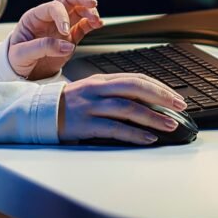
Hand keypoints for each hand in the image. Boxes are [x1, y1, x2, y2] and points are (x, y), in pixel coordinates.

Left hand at [7, 0, 102, 79]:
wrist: (21, 72)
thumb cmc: (16, 60)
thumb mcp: (21, 54)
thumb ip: (42, 47)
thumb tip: (66, 45)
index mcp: (35, 18)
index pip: (52, 7)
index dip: (61, 16)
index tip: (65, 31)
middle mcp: (49, 19)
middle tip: (92, 3)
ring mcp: (61, 27)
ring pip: (78, 10)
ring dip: (89, 11)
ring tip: (97, 20)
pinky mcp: (70, 38)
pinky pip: (83, 26)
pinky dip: (92, 23)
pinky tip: (98, 24)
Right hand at [58, 74, 186, 144]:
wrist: (38, 113)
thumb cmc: (68, 105)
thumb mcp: (91, 91)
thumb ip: (113, 92)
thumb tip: (144, 101)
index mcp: (100, 80)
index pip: (135, 78)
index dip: (158, 87)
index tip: (175, 96)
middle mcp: (97, 89)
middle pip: (134, 87)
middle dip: (161, 96)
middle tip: (179, 106)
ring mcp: (90, 106)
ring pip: (127, 108)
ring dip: (152, 117)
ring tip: (170, 124)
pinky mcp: (85, 124)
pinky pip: (115, 128)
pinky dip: (134, 134)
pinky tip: (148, 138)